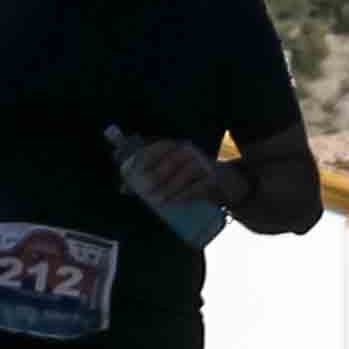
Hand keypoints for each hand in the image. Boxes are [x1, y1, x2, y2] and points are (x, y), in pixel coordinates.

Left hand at [113, 132, 230, 215]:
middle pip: (170, 162)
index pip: (159, 148)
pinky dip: (185, 194)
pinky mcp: (213, 181)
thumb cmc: (190, 178)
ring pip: (185, 174)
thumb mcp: (172, 173)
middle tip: (145, 193)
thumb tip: (123, 188)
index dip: (145, 159)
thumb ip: (149, 177)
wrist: (225, 182)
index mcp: (177, 147)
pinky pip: (198, 186)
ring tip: (158, 200)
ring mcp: (204, 165)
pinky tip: (174, 201)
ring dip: (169, 188)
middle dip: (155, 178)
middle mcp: (191, 153)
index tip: (134, 174)